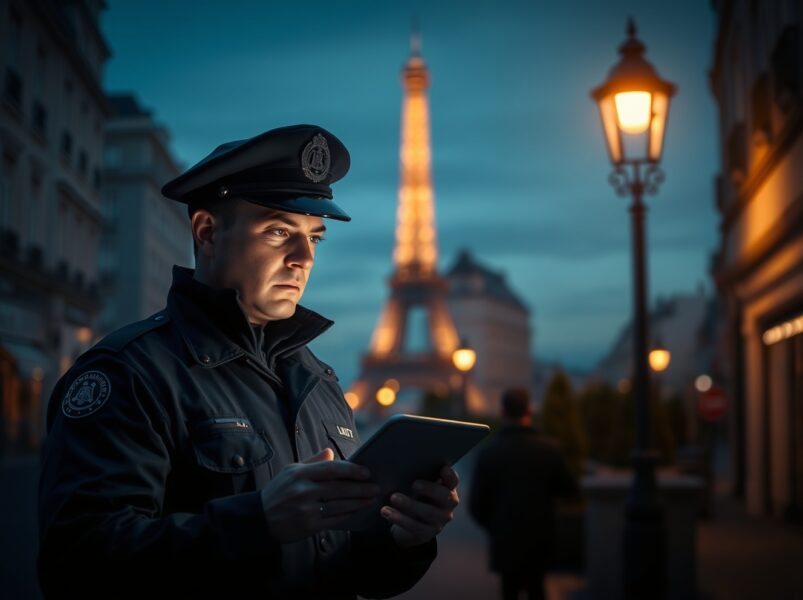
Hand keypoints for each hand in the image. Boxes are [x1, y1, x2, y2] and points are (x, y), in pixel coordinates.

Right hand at [260, 448, 379, 543]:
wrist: (259, 517)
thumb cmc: (278, 491)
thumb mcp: (291, 471)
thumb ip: (313, 462)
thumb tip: (330, 452)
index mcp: (300, 473)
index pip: (332, 469)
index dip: (352, 470)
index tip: (366, 472)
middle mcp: (303, 490)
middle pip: (339, 488)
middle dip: (361, 488)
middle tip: (376, 487)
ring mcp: (306, 509)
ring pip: (339, 505)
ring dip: (358, 502)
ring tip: (371, 499)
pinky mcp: (308, 526)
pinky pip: (333, 519)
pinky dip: (347, 514)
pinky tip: (356, 511)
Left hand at [381, 465, 459, 547]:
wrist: (413, 523)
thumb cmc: (417, 496)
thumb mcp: (421, 486)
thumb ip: (418, 475)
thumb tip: (400, 464)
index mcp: (448, 488)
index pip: (453, 481)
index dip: (450, 475)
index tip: (443, 468)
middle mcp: (449, 504)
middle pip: (444, 496)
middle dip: (429, 489)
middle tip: (414, 484)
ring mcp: (440, 520)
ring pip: (427, 512)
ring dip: (410, 504)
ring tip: (393, 497)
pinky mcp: (428, 533)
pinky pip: (414, 526)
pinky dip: (399, 518)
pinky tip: (386, 511)